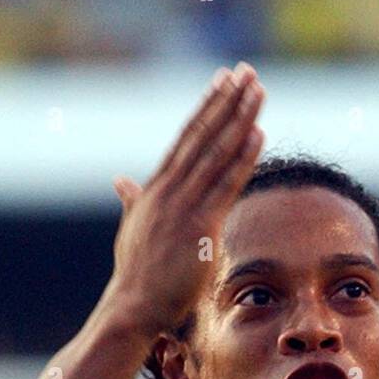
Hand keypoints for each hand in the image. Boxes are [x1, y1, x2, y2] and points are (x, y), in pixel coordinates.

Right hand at [105, 62, 265, 337]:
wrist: (132, 306)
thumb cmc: (135, 277)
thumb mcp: (132, 230)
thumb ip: (132, 201)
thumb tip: (120, 180)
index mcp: (155, 190)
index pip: (186, 139)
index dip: (206, 108)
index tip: (222, 82)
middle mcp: (169, 191)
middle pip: (203, 135)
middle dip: (226, 101)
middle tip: (246, 71)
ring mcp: (184, 206)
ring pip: (216, 152)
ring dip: (240, 119)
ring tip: (257, 90)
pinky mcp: (200, 226)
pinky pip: (226, 185)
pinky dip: (242, 158)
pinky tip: (257, 134)